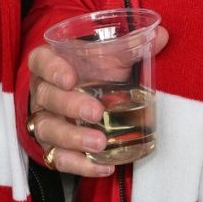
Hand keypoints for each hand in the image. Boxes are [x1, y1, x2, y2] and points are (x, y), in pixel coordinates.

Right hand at [26, 26, 169, 176]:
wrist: (79, 98)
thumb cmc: (93, 72)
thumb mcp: (108, 57)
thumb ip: (131, 46)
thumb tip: (162, 35)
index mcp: (50, 64)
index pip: (41, 61)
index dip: (52, 69)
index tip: (70, 78)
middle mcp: (42, 92)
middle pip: (48, 98)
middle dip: (70, 106)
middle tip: (97, 113)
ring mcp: (45, 121)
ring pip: (48, 131)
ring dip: (73, 139)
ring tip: (100, 144)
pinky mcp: (53, 147)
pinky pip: (58, 159)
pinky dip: (80, 165)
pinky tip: (103, 166)